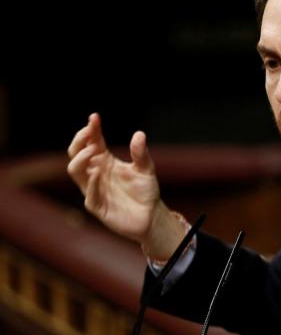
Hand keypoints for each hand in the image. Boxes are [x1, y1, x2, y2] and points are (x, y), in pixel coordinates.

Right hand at [67, 113, 183, 259]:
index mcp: (104, 161)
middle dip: (79, 141)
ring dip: (81, 159)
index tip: (94, 117)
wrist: (151, 216)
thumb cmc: (145, 191)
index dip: (91, 130)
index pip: (92, 142)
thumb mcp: (146, 169)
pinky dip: (92, 183)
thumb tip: (139, 134)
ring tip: (93, 150)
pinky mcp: (97, 206)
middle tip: (89, 131)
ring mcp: (94, 189)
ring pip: (75, 171)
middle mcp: (95, 173)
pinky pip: (89, 195)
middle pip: (76, 154)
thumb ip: (140, 153)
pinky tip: (98, 172)